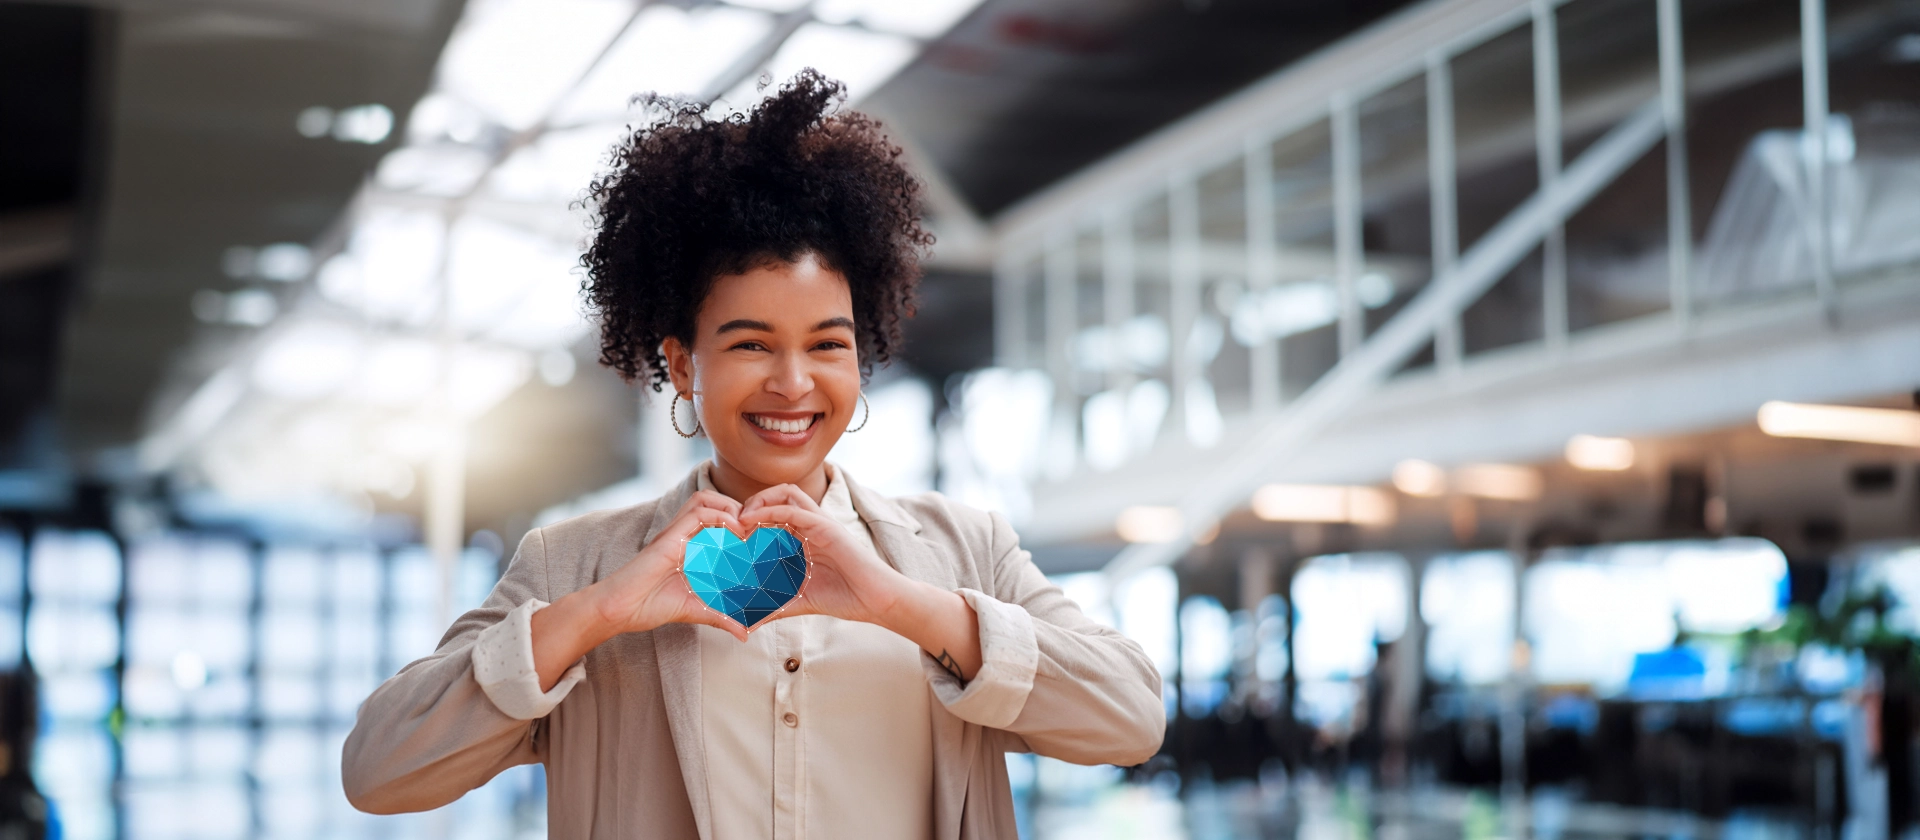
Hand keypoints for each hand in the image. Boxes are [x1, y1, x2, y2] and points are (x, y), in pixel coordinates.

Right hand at [583, 490, 754, 641]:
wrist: (618, 609)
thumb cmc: (648, 607)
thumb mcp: (695, 610)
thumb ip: (720, 617)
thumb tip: (745, 634)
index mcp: (687, 545)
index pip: (715, 517)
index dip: (738, 521)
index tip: (756, 538)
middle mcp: (681, 534)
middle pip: (711, 500)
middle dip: (737, 508)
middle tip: (753, 530)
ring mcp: (674, 533)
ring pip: (704, 499)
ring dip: (728, 507)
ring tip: (743, 529)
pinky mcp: (669, 537)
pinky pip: (698, 513)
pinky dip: (720, 517)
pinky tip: (733, 534)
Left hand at [739, 484, 983, 679]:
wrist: (877, 601)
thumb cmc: (845, 598)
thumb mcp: (799, 602)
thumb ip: (773, 607)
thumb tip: (746, 624)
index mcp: (806, 538)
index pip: (775, 513)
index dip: (751, 518)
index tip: (732, 537)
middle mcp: (812, 526)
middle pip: (779, 495)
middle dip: (752, 503)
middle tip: (733, 524)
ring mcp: (821, 524)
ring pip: (787, 494)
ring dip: (760, 500)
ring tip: (741, 520)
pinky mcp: (828, 528)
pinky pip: (796, 511)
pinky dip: (771, 511)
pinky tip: (752, 523)